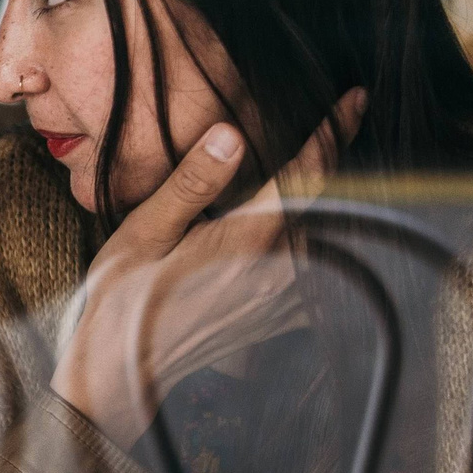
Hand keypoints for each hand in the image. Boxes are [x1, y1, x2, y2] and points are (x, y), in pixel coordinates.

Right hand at [49, 92, 366, 450]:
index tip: (354, 99)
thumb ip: (193, 181)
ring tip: (323, 158)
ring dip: (327, 196)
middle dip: (333, 157)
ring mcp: (281, 299)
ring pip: (323, 233)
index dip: (333, 132)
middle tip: (344, 116)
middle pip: (325, 201)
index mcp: (247, 241)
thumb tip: (232, 134)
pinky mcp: (276, 318)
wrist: (118, 373)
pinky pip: (313, 267)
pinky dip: (315, 234)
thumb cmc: (122, 299)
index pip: (307, 174)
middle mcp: (277, 271)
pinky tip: (300, 219)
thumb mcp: (146, 230)